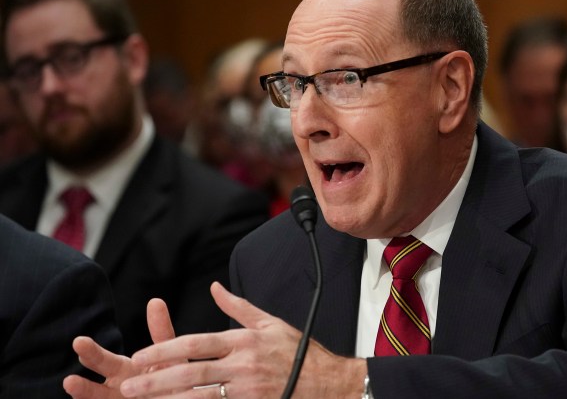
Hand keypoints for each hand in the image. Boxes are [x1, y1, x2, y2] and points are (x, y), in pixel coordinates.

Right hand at [63, 298, 177, 397]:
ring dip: (85, 396)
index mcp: (125, 369)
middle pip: (95, 387)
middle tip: (69, 379)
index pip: (102, 360)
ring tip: (72, 387)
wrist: (182, 397)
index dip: (91, 353)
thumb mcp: (169, 353)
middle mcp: (117, 388)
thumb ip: (161, 331)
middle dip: (83, 384)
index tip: (78, 342)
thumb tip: (155, 300)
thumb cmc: (173, 375)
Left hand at [119, 282, 366, 397]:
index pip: (197, 344)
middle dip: (157, 380)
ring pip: (200, 397)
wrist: (327, 382)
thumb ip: (238, 306)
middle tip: (129, 386)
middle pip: (192, 373)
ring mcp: (247, 389)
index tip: (141, 355)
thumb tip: (214, 287)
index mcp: (244, 341)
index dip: (166, 350)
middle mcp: (243, 365)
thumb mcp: (270, 323)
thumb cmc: (299, 352)